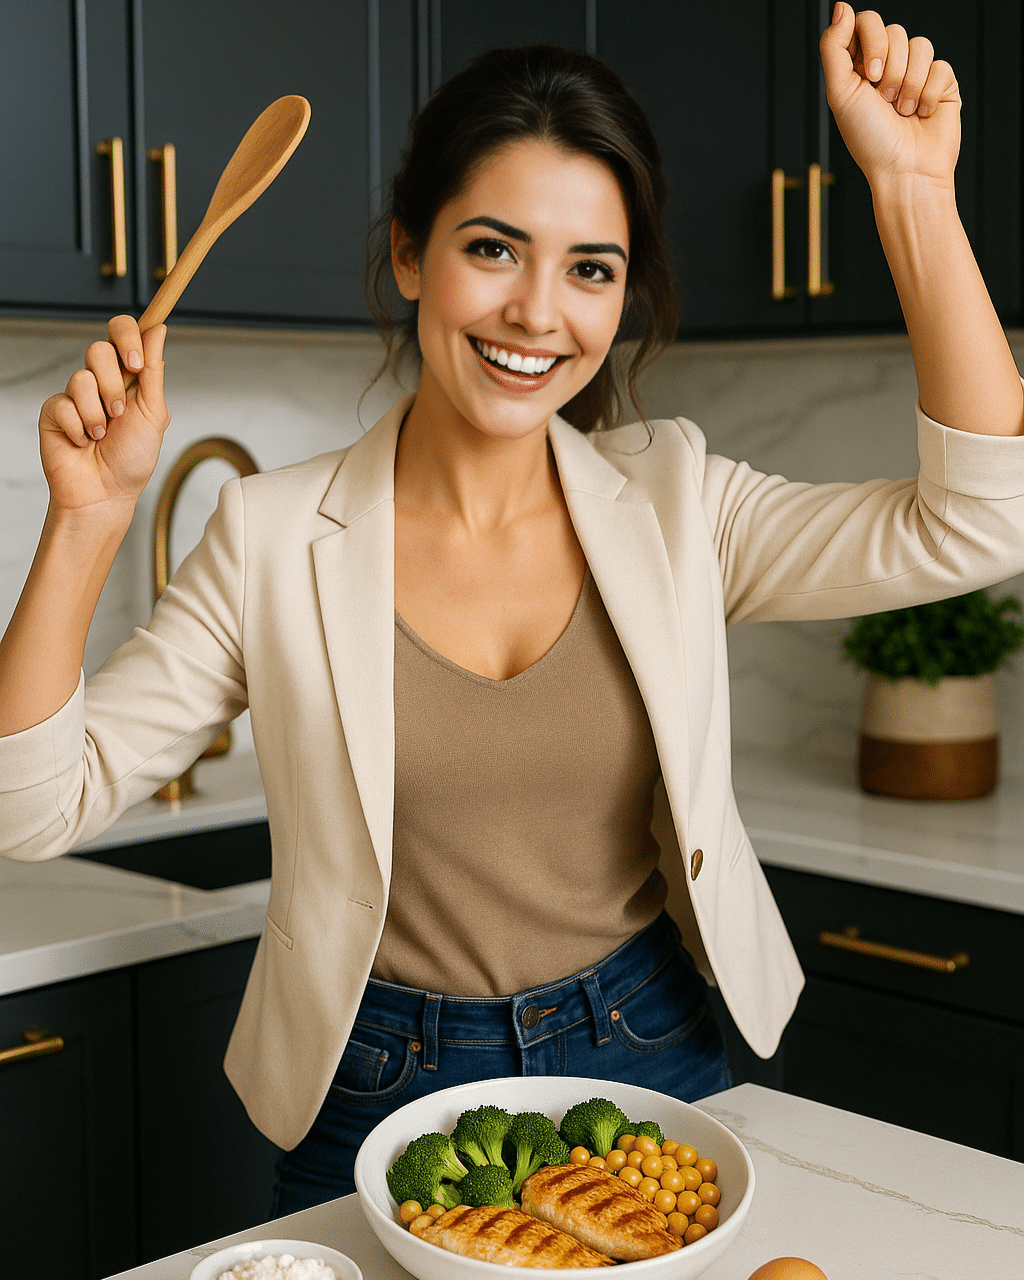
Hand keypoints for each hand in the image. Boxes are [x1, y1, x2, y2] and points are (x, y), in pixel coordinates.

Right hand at [38, 316, 169, 515]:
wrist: (105, 494)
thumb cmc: (132, 459)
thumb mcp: (153, 414)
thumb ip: (154, 371)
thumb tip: (159, 329)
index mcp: (128, 377)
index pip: (124, 333)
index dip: (129, 337)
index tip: (137, 363)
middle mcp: (101, 381)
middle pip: (99, 348)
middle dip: (114, 385)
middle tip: (120, 412)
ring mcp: (76, 395)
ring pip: (81, 378)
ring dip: (98, 414)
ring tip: (102, 435)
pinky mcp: (54, 411)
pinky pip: (64, 404)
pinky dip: (79, 429)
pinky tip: (83, 442)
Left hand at [820, 4, 960, 189]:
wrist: (905, 171)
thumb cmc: (869, 140)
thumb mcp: (840, 94)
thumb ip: (834, 48)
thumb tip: (841, 6)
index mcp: (860, 68)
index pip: (866, 22)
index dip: (872, 41)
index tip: (869, 76)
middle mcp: (888, 67)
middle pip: (895, 30)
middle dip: (890, 68)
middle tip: (884, 101)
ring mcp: (916, 74)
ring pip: (920, 45)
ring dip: (908, 84)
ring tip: (903, 113)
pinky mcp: (941, 84)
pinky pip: (940, 66)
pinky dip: (928, 93)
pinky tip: (922, 115)